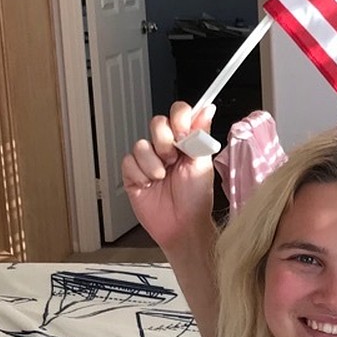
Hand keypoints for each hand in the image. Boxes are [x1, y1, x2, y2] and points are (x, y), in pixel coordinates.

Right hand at [121, 101, 216, 250]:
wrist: (183, 226)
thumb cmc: (196, 200)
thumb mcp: (203, 164)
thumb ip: (200, 135)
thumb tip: (207, 110)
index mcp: (185, 143)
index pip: (178, 114)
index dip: (179, 117)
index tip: (183, 131)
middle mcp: (166, 149)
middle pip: (157, 123)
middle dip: (164, 141)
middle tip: (173, 159)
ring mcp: (148, 161)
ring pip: (141, 144)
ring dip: (153, 163)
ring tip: (162, 177)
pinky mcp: (133, 175)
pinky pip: (128, 162)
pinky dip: (140, 174)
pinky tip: (149, 185)